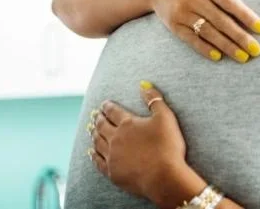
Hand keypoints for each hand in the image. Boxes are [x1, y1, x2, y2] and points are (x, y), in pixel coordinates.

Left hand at [89, 82, 204, 206]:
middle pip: (102, 126)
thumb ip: (154, 100)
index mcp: (127, 123)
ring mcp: (112, 156)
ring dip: (94, 134)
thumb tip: (143, 84)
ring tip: (91, 130)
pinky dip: (93, 155)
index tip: (104, 104)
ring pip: (97, 142)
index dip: (108, 106)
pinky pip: (98, 162)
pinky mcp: (112, 172)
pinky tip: (91, 152)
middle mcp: (115, 138)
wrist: (164, 176)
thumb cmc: (167, 145)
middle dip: (98, 119)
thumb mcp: (165, 117)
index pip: (113, 111)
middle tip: (95, 115)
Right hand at [150, 0, 259, 62]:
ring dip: (226, 46)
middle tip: (257, 50)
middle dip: (240, 37)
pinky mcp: (174, 25)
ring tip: (243, 57)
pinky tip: (219, 57)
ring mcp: (182, 12)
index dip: (246, 15)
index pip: (229, 1)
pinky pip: (191, 39)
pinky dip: (204, 49)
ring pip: (208, 32)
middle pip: (221, 20)